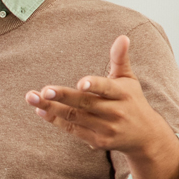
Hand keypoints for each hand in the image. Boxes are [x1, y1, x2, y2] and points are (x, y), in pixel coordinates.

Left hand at [25, 35, 178, 178]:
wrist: (147, 136)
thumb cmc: (133, 101)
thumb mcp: (129, 79)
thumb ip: (120, 59)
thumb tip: (122, 37)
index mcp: (122, 93)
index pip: (107, 88)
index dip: (94, 85)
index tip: (81, 83)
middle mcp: (115, 112)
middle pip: (85, 104)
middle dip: (63, 97)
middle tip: (43, 90)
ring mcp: (106, 128)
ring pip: (75, 117)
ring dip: (52, 108)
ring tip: (32, 98)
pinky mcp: (98, 141)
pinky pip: (73, 130)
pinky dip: (56, 120)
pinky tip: (41, 111)